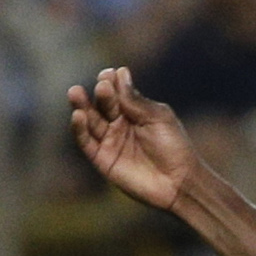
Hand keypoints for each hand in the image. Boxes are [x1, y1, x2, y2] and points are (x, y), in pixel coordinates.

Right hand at [69, 67, 199, 212]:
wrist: (179, 182)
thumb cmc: (174, 147)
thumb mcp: (158, 118)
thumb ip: (136, 100)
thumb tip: (120, 73)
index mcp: (134, 110)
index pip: (116, 90)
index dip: (110, 81)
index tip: (110, 75)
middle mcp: (118, 123)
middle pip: (101, 103)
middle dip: (99, 93)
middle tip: (102, 86)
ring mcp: (109, 140)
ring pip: (89, 119)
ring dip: (81, 105)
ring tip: (76, 93)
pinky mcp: (102, 159)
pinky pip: (86, 142)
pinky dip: (79, 129)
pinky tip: (78, 116)